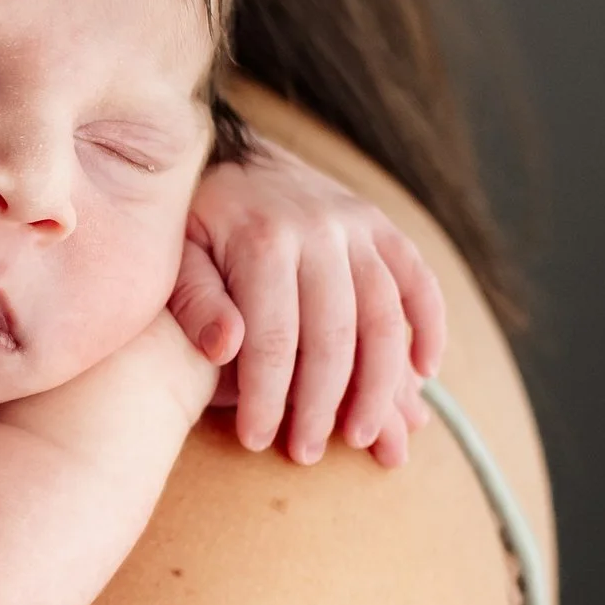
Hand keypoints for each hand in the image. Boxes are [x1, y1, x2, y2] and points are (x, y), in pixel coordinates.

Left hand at [170, 140, 444, 469]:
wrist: (229, 151)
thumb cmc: (193, 221)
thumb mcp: (174, 254)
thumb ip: (194, 300)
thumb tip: (225, 348)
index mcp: (262, 238)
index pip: (272, 337)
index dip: (268, 396)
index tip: (257, 441)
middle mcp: (319, 228)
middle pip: (334, 335)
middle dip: (322, 404)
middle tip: (307, 453)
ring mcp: (358, 226)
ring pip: (383, 317)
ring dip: (380, 385)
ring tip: (364, 439)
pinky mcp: (382, 227)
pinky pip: (418, 281)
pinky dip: (430, 327)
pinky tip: (424, 375)